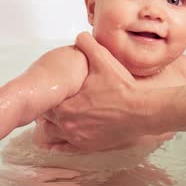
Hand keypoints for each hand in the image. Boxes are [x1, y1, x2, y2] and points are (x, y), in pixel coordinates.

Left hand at [42, 32, 148, 151]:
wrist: (141, 112)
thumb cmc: (121, 88)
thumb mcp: (103, 60)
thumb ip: (87, 45)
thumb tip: (79, 36)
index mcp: (66, 104)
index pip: (44, 100)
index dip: (46, 93)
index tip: (48, 88)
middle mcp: (67, 124)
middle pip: (45, 118)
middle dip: (47, 108)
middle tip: (51, 99)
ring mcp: (77, 137)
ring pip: (52, 134)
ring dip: (51, 126)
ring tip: (53, 117)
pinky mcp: (87, 146)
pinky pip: (65, 148)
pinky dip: (58, 145)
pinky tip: (54, 143)